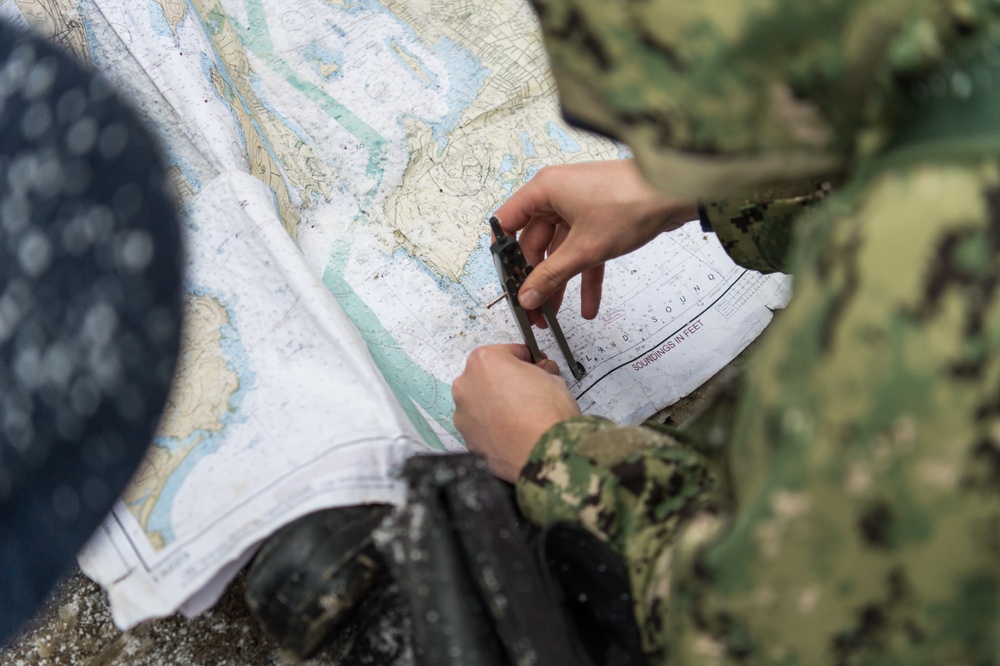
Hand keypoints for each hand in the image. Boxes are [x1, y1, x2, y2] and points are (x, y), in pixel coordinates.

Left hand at [452, 344, 580, 481]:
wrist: (544, 453)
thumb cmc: (548, 413)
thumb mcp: (553, 379)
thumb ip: (540, 371)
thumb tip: (541, 373)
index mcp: (484, 361)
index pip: (506, 352)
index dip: (525, 359)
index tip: (534, 366)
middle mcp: (466, 384)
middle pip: (487, 377)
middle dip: (505, 382)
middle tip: (528, 392)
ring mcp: (463, 413)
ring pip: (480, 402)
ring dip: (495, 405)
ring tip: (520, 417)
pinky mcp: (466, 438)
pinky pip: (480, 426)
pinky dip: (493, 427)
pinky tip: (512, 433)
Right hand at [494, 160, 696, 324]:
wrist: (676, 193)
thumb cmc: (629, 203)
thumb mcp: (584, 249)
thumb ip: (551, 276)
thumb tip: (527, 297)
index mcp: (543, 190)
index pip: (507, 223)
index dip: (504, 255)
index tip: (507, 283)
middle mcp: (557, 195)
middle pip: (534, 243)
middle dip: (536, 279)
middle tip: (534, 310)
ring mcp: (579, 207)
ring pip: (560, 251)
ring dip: (561, 283)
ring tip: (556, 316)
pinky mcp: (599, 219)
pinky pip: (583, 251)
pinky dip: (585, 276)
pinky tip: (588, 305)